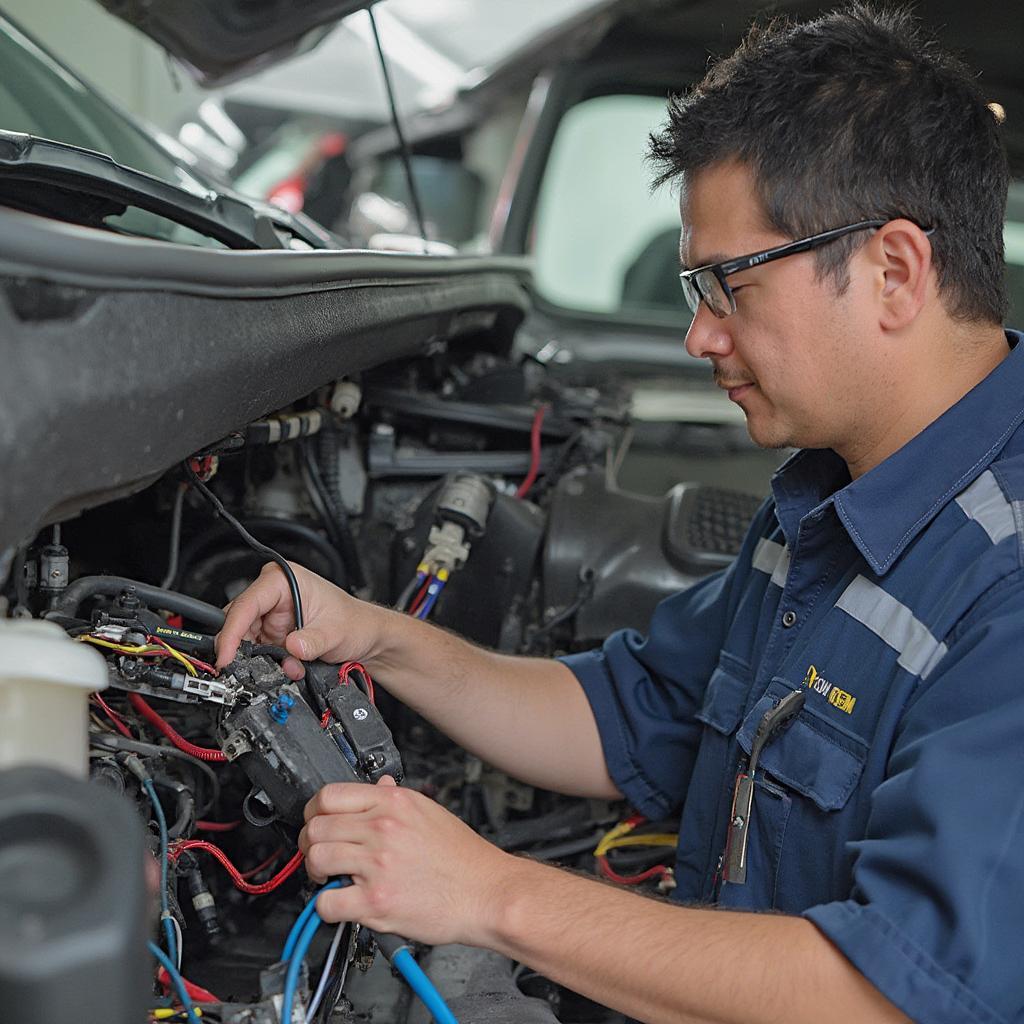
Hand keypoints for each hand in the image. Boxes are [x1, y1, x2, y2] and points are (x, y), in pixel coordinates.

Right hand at [215, 561, 391, 678]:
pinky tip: (288, 667)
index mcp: (284, 580)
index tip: (227, 656)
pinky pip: (256, 652)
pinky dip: (266, 665)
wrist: (365, 637)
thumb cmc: (354, 622)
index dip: (232, 631)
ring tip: (285, 667)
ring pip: (244, 640)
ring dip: (258, 660)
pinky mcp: (272, 635)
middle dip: (242, 650)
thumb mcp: (335, 632)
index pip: (247, 604)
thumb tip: (292, 648)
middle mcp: (272, 595)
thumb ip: (312, 641)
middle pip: (238, 622)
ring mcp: (270, 616)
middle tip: (246, 671)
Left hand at [299, 777, 511, 946]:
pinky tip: (343, 902)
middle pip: (317, 826)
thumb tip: (378, 786)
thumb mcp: (430, 812)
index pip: (329, 794)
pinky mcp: (376, 901)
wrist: (487, 892)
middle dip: (311, 842)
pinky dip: (327, 906)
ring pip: (316, 858)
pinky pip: (327, 903)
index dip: (315, 811)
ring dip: (316, 871)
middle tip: (321, 854)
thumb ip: (397, 800)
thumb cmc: (464, 858)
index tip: (317, 822)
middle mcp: (383, 828)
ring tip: (331, 878)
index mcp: (394, 802)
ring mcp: (378, 864)